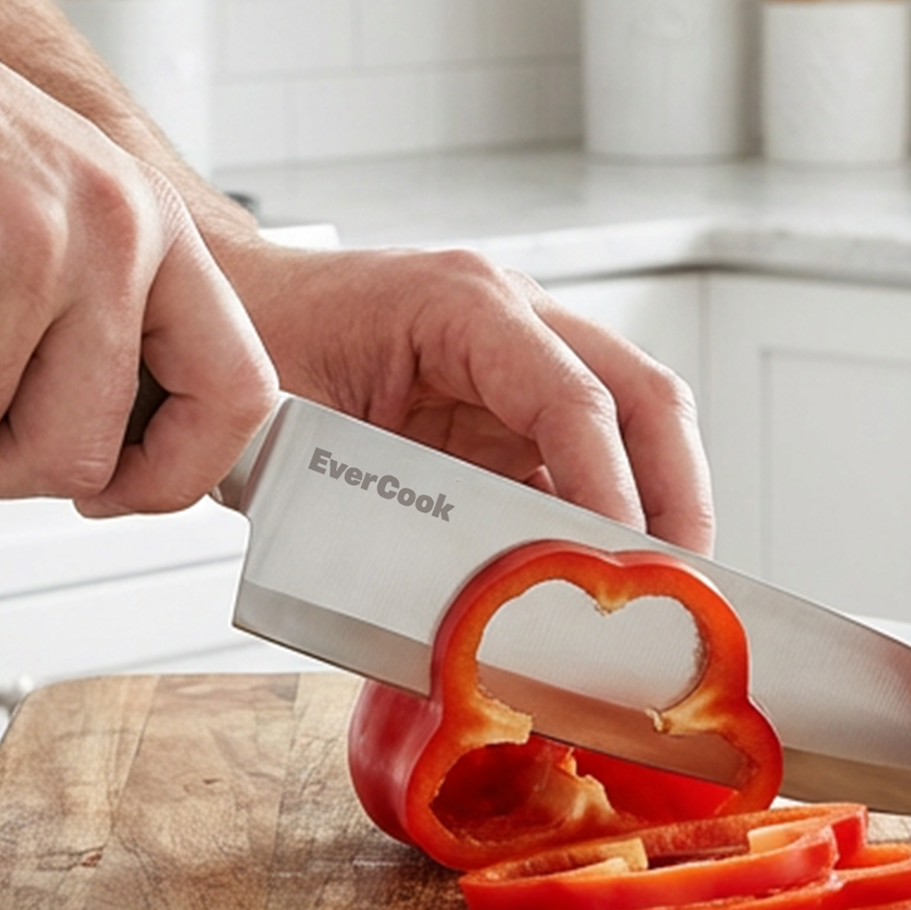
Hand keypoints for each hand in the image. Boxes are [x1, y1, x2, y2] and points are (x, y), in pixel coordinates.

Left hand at [220, 239, 714, 554]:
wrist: (228, 306)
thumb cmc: (250, 343)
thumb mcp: (293, 424)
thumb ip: (367, 506)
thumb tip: (445, 606)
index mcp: (463, 303)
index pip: (576, 397)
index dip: (610, 489)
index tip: (625, 567)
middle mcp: (514, 319)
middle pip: (644, 399)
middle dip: (677, 495)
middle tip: (682, 587)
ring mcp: (523, 360)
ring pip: (634, 428)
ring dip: (655, 511)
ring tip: (657, 601)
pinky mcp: (514, 407)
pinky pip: (586, 463)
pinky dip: (602, 526)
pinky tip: (591, 589)